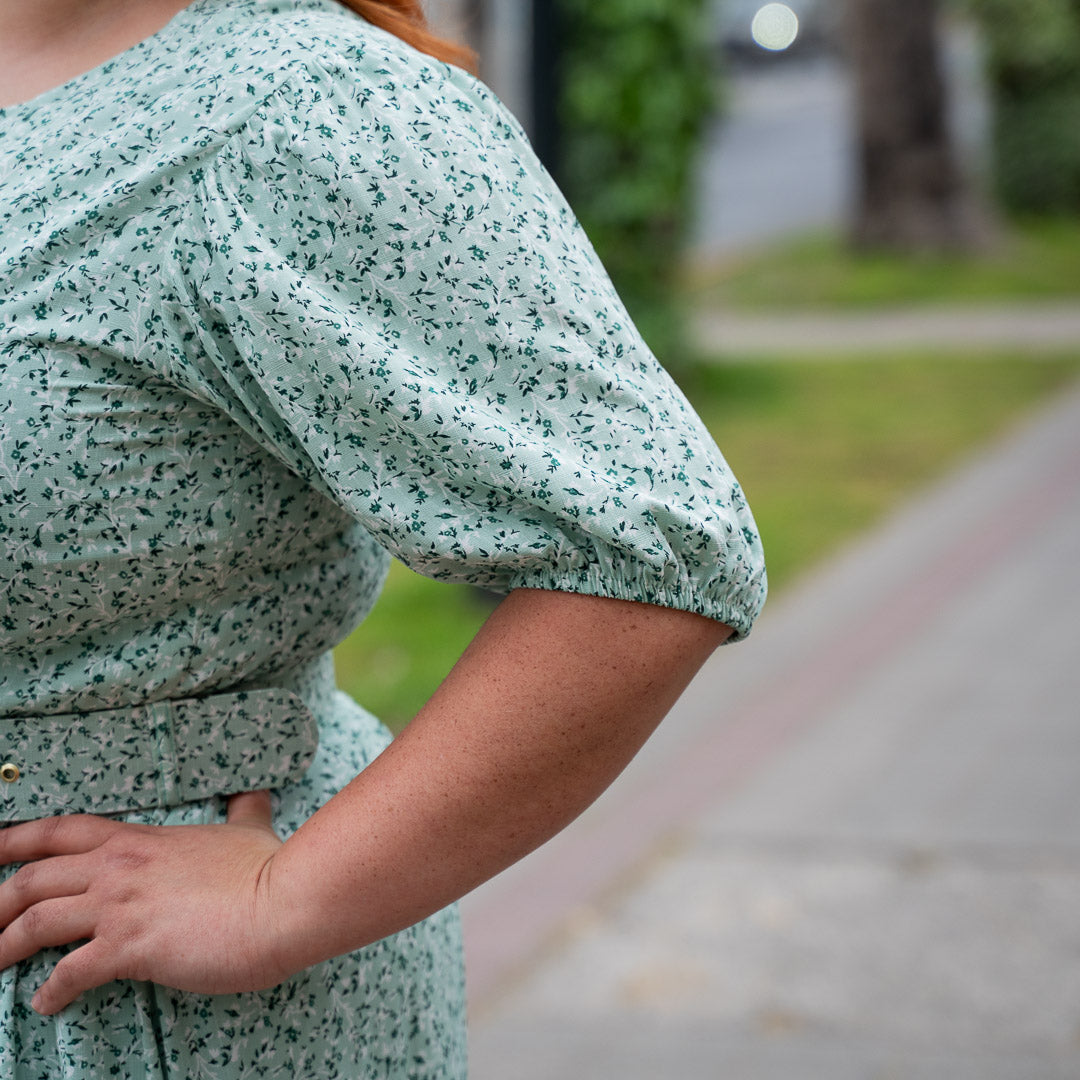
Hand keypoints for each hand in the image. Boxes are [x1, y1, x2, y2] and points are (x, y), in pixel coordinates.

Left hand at [0, 792, 294, 1013]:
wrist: (282, 902)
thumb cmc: (268, 869)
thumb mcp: (249, 830)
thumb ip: (243, 811)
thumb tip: (253, 796)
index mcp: (139, 840)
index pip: (61, 831)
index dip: (17, 839)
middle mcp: (119, 868)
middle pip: (32, 878)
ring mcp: (121, 906)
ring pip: (36, 922)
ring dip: (4, 946)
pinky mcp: (129, 946)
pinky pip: (70, 972)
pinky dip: (51, 991)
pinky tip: (46, 1003)